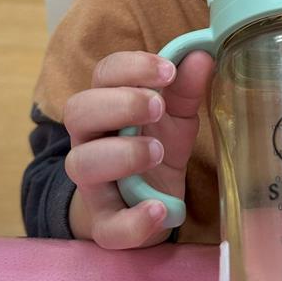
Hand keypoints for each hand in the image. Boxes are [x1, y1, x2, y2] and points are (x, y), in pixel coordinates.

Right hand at [64, 50, 213, 248]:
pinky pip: (108, 226)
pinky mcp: (106, 223)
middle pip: (78, 111)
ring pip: (82, 164)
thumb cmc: (153, 147)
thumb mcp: (174, 117)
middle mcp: (90, 140)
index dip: (131, 67)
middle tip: (158, 106)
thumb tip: (202, 54)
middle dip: (119, 104)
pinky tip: (158, 209)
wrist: (142, 205)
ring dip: (121, 154)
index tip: (168, 71)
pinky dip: (133, 220)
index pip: (103, 74)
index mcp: (107, 105)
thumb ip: (186, 88)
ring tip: (158, 152)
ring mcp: (93, 184)